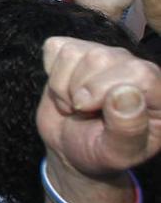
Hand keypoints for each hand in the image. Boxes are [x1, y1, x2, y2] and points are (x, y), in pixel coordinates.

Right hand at [38, 36, 160, 179]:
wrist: (71, 147)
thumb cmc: (99, 152)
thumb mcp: (117, 153)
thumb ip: (128, 128)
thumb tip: (127, 93)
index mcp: (157, 94)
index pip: (139, 73)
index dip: (105, 89)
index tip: (88, 111)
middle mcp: (135, 67)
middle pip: (100, 57)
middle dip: (80, 90)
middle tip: (84, 112)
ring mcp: (104, 54)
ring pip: (74, 53)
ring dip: (63, 86)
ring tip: (75, 105)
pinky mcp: (75, 50)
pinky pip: (56, 49)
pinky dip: (52, 74)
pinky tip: (65, 90)